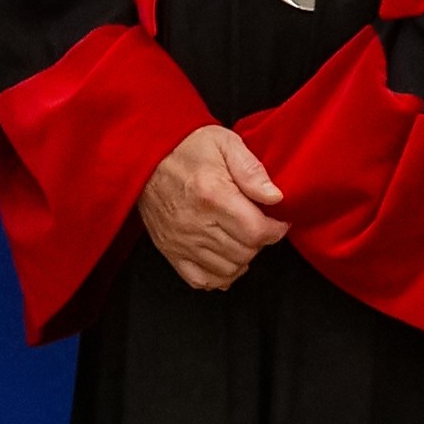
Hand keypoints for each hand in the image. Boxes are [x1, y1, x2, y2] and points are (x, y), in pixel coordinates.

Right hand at [138, 125, 286, 289]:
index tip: (278, 221)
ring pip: (227, 270)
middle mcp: (195, 223)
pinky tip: (226, 259)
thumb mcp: (225, 144)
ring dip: (242, 258)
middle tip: (258, 225)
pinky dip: (219, 276)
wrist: (146, 156)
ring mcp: (181, 241)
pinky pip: (201, 280)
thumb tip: (274, 196)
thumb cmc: (186, 148)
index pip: (256, 231)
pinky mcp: (170, 251)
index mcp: (212, 195)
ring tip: (241, 238)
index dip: (275, 230)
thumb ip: (252, 170)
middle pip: (244, 252)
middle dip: (259, 241)